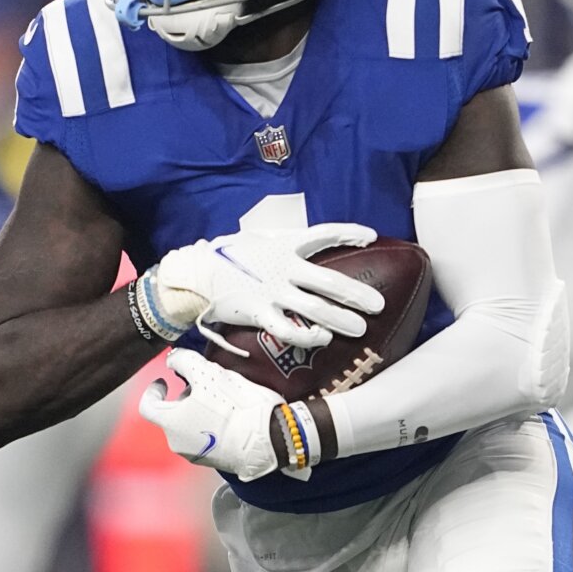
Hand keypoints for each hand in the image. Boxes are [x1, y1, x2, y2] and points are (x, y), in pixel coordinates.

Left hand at [138, 348, 284, 481]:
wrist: (269, 440)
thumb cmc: (235, 407)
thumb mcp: (208, 374)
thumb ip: (184, 362)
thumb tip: (173, 360)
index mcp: (171, 423)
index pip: (148, 406)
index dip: (153, 390)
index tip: (165, 380)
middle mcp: (178, 443)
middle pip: (173, 415)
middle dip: (186, 397)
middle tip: (207, 385)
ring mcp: (197, 455)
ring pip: (190, 426)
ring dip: (200, 411)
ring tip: (223, 400)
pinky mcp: (216, 461)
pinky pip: (207, 438)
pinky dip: (212, 425)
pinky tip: (232, 417)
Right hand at [142, 223, 383, 353]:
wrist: (194, 271)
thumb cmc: (225, 256)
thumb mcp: (258, 241)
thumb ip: (282, 244)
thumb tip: (302, 245)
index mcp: (284, 246)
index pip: (322, 234)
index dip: (348, 232)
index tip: (371, 235)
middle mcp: (283, 269)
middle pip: (329, 280)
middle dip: (356, 293)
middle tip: (378, 305)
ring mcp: (273, 292)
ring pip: (315, 308)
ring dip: (341, 318)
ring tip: (360, 327)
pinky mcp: (259, 313)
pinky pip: (288, 329)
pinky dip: (307, 335)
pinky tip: (321, 338)